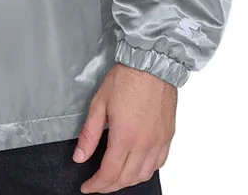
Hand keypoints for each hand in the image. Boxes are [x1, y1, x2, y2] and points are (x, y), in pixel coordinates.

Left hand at [73, 63, 176, 192]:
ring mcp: (159, 142)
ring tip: (115, 178)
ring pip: (144, 175)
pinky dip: (146, 171)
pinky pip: (159, 164)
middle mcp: (145, 144)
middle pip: (127, 178)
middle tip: (97, 184)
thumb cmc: (126, 79)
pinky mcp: (168, 136)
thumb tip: (79, 157)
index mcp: (125, 137)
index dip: (97, 185)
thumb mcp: (99, 104)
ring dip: (128, 181)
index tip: (87, 188)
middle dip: (109, 186)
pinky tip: (138, 167)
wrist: (152, 64)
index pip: (110, 173)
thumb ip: (89, 134)